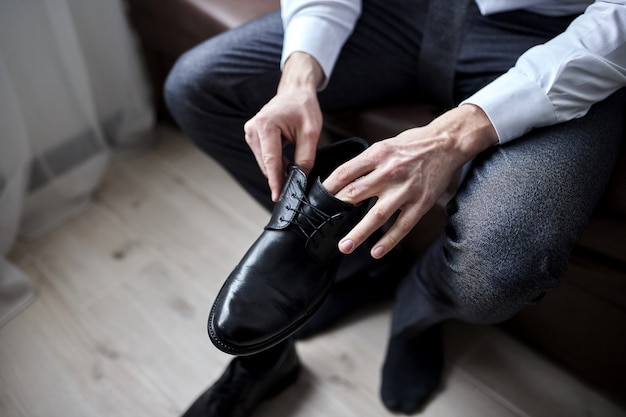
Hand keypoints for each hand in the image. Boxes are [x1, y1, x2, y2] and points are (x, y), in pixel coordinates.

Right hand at [244, 52, 324, 200]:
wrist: (295, 92)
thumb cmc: (303, 107)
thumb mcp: (311, 132)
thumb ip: (306, 157)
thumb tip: (300, 178)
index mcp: (265, 126)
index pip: (271, 161)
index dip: (276, 181)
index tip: (278, 196)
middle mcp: (253, 129)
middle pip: (267, 164)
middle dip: (280, 176)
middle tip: (297, 184)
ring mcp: (250, 133)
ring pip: (265, 163)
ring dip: (279, 169)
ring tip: (295, 167)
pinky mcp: (253, 137)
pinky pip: (264, 158)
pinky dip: (276, 163)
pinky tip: (287, 162)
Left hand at [322, 104, 498, 258]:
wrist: (446, 143)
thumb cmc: (413, 144)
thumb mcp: (384, 145)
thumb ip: (365, 163)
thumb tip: (342, 181)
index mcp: (377, 155)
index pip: (344, 173)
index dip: (328, 188)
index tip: (317, 200)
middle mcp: (389, 172)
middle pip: (355, 195)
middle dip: (336, 212)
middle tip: (323, 226)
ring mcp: (405, 190)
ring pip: (377, 215)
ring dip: (359, 233)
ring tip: (345, 246)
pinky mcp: (420, 203)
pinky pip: (402, 226)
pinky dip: (388, 241)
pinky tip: (376, 251)